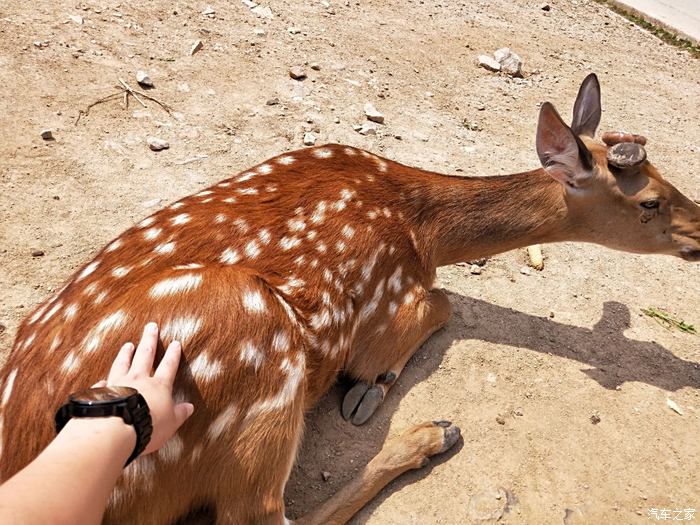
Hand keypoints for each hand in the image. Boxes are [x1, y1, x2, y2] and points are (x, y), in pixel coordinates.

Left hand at [96, 322, 193, 454]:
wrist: (116, 430)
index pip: (168, 366)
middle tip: (151, 326)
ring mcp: (118, 384)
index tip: (175, 342)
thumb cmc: (148, 426)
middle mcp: (138, 380)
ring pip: (123, 363)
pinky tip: (101, 380)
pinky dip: (103, 382)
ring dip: (126, 353)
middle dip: (149, 340)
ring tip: (128, 344)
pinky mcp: (102, 393)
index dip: (173, 354)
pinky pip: (102, 385)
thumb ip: (179, 413)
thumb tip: (189, 407)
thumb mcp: (171, 423)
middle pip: (145, 355)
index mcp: (158, 386)